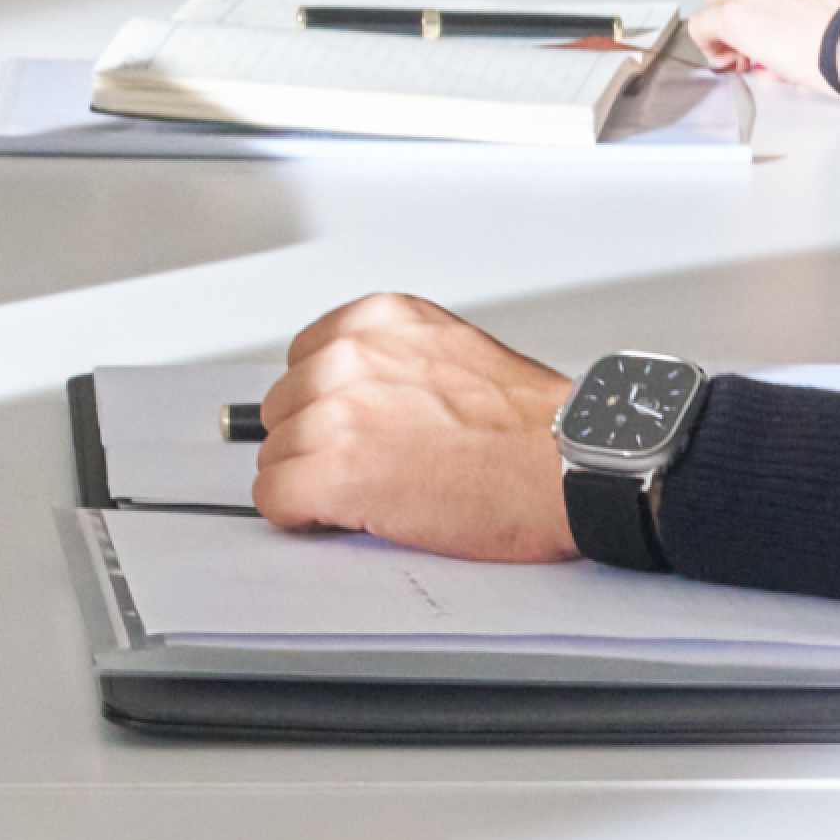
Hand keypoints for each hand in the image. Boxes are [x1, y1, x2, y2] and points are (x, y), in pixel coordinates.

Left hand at [252, 295, 580, 564]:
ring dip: (311, 482)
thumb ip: (392, 362)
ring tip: (370, 496)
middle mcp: (349, 356)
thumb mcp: (452, 353)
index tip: (350, 428)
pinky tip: (342, 519)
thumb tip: (355, 395)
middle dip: (315, 442)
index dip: (326, 405)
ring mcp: (336, 414)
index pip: (303, 360)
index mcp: (378, 320)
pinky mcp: (334, 473)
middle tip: (369, 467)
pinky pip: (274, 499)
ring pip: (275, 457)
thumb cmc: (531, 426)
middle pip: (284, 409)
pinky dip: (300, 517)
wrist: (565, 466)